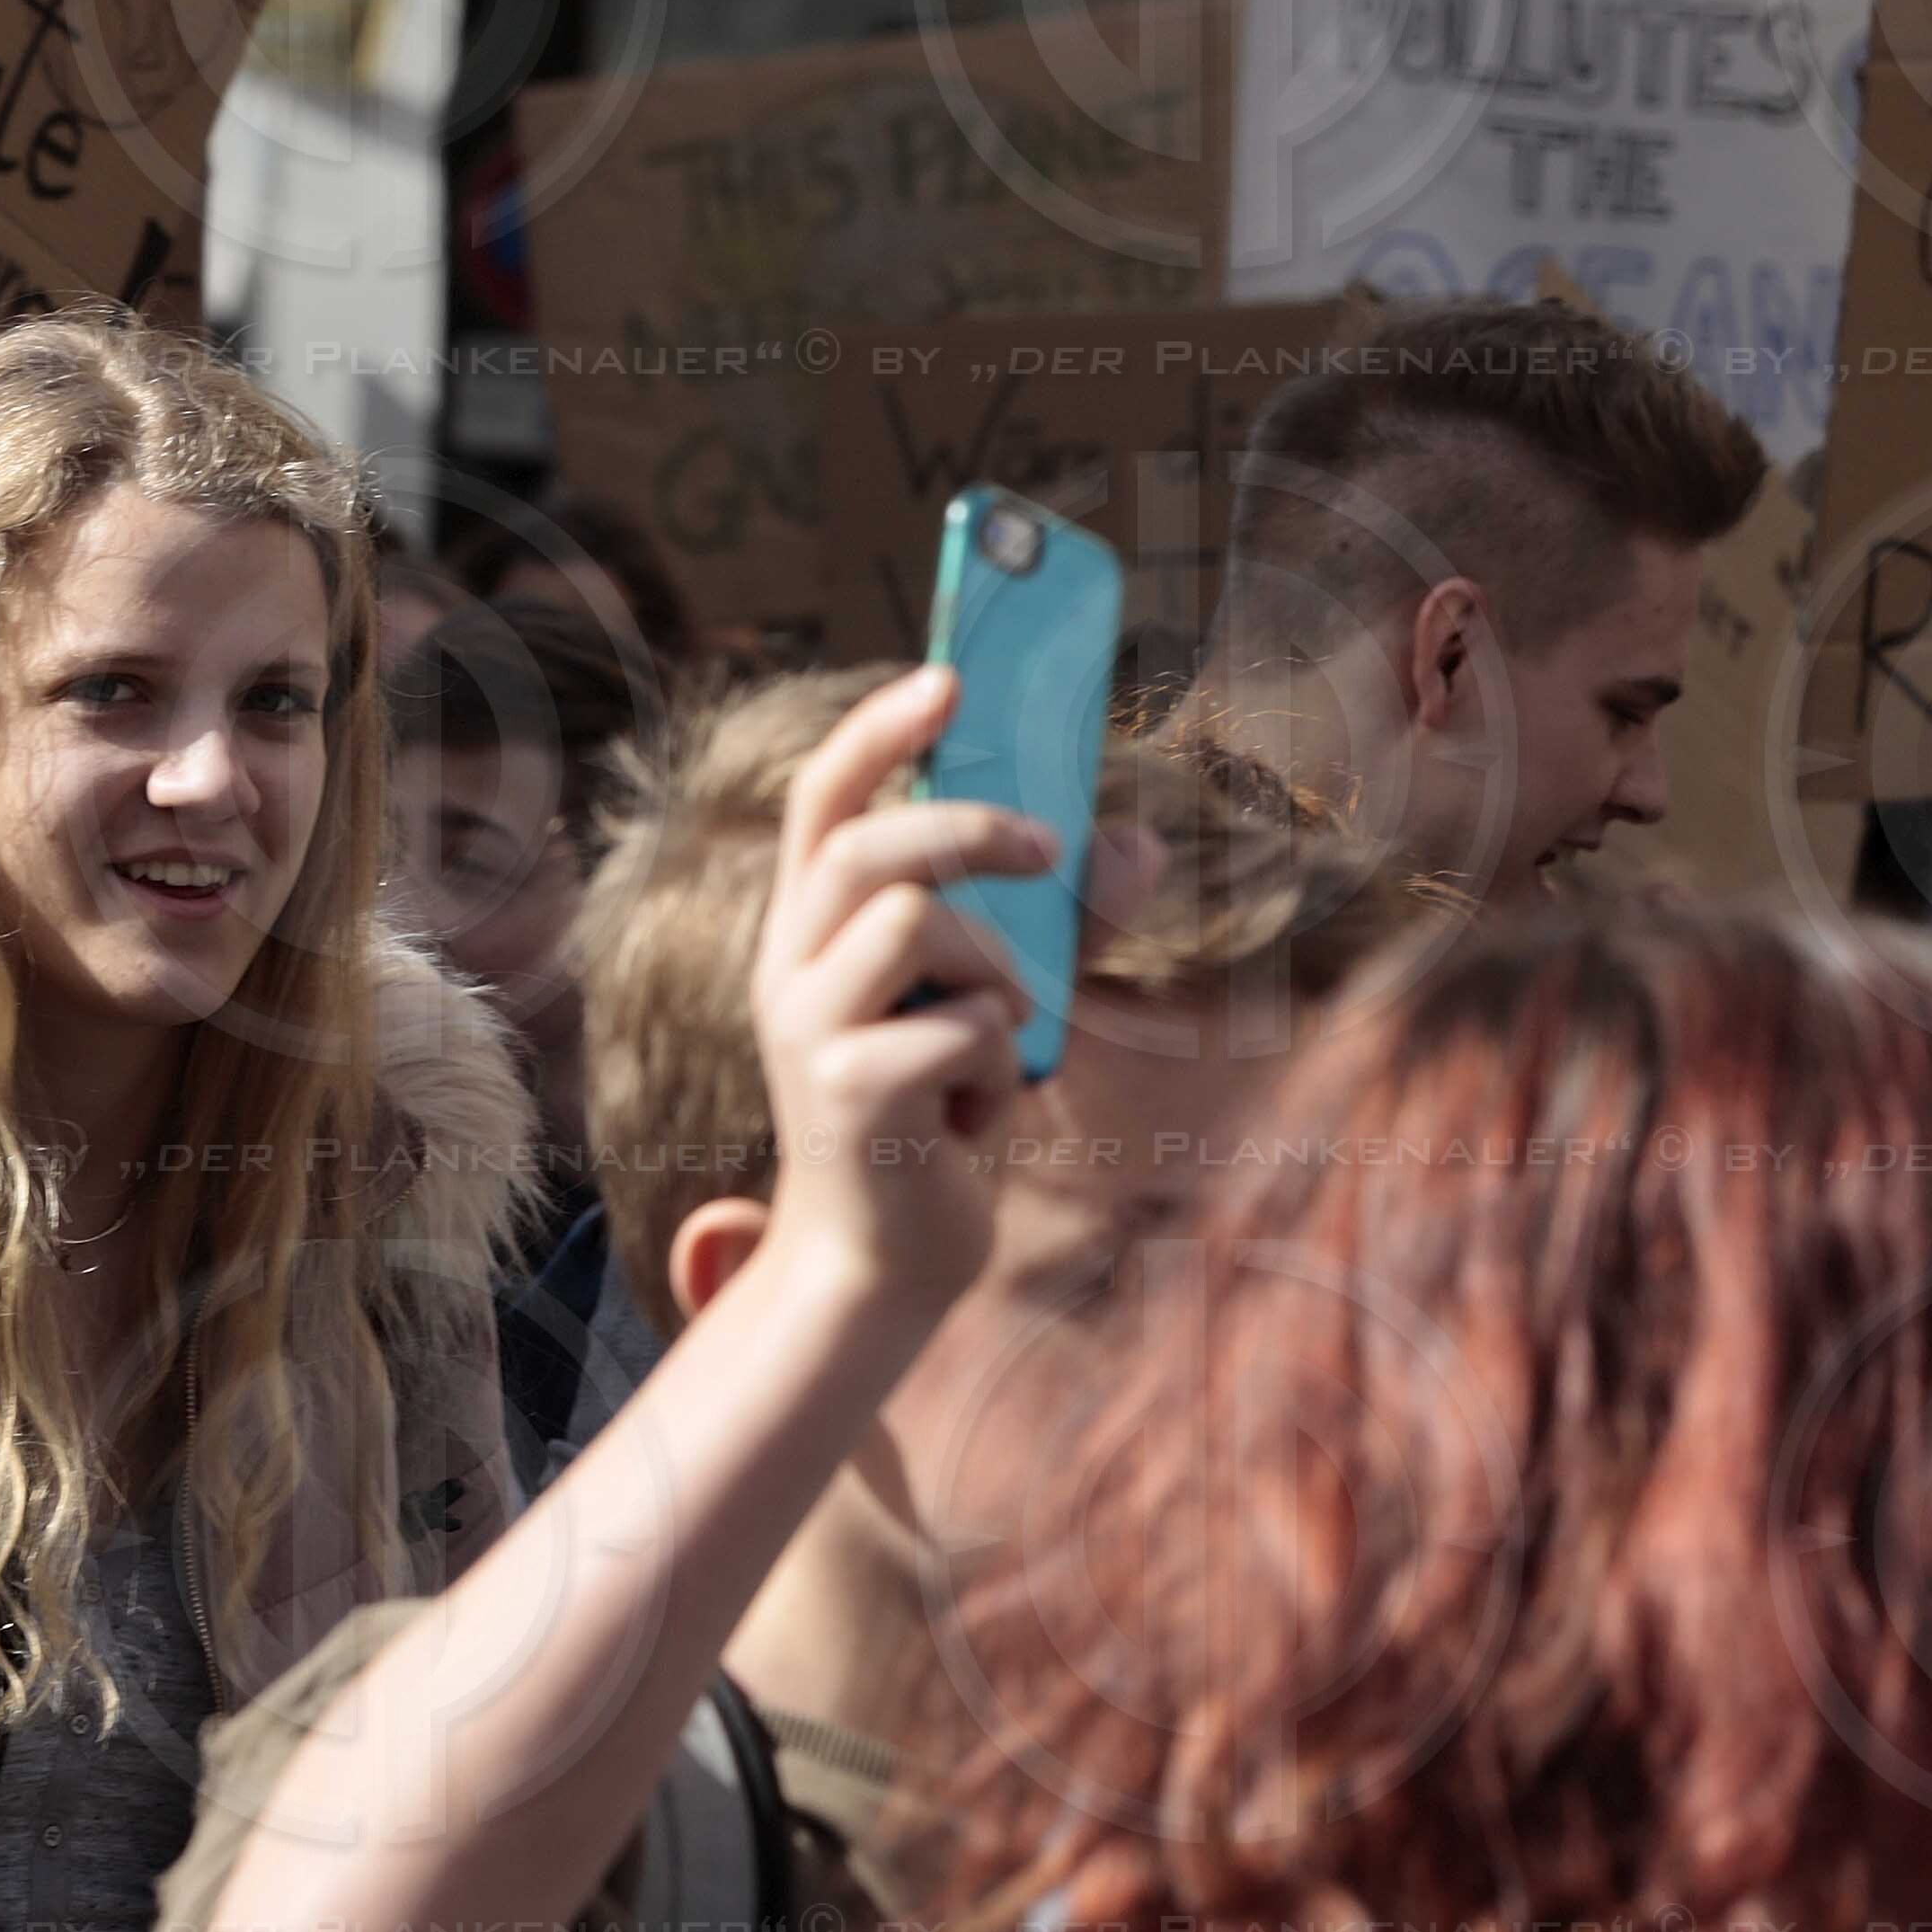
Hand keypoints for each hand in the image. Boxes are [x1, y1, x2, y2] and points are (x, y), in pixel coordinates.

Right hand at [747, 666, 1046, 1327]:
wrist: (887, 1256)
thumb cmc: (940, 1111)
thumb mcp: (1002, 1000)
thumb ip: (1063, 924)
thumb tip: (1142, 844)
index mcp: (815, 927)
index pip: (825, 799)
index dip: (881, 730)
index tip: (948, 674)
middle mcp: (789, 964)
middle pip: (870, 846)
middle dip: (973, 829)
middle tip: (1053, 846)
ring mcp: (805, 1029)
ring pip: (920, 927)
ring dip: (999, 972)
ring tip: (998, 1037)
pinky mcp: (843, 1094)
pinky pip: (962, 1027)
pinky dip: (1000, 1064)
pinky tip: (975, 1113)